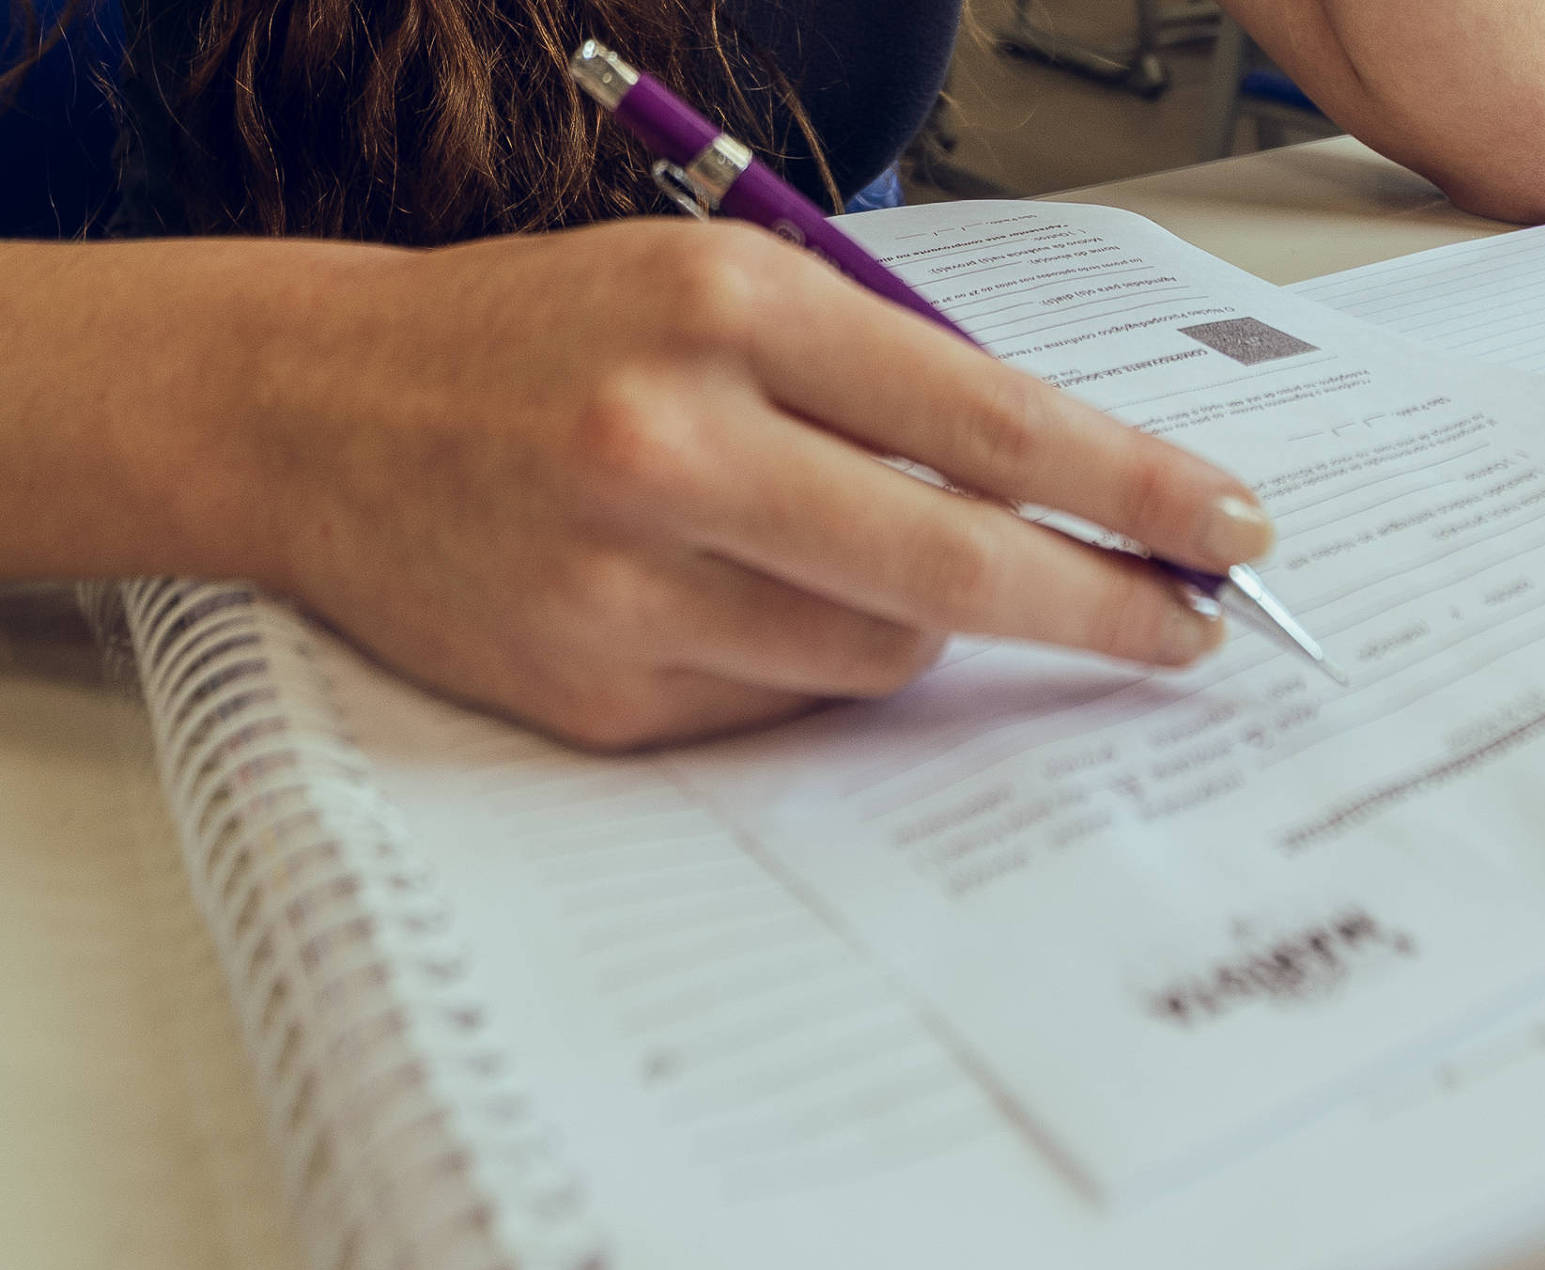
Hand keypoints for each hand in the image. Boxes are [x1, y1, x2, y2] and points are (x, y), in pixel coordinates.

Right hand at [2, 221, 1272, 747]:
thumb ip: (876, 381)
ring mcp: (627, 583)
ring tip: (834, 555)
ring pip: (881, 651)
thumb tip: (1054, 493)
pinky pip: (785, 703)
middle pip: (959, 562)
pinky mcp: (596, 690)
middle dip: (1104, 604)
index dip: (1135, 485)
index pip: (989, 419)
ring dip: (919, 621)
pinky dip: (811, 663)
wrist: (313, 413)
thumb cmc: (536, 336)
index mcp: (723, 312)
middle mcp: (672, 443)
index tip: (1230, 530)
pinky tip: (739, 601)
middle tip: (1191, 632)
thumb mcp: (708, 291)